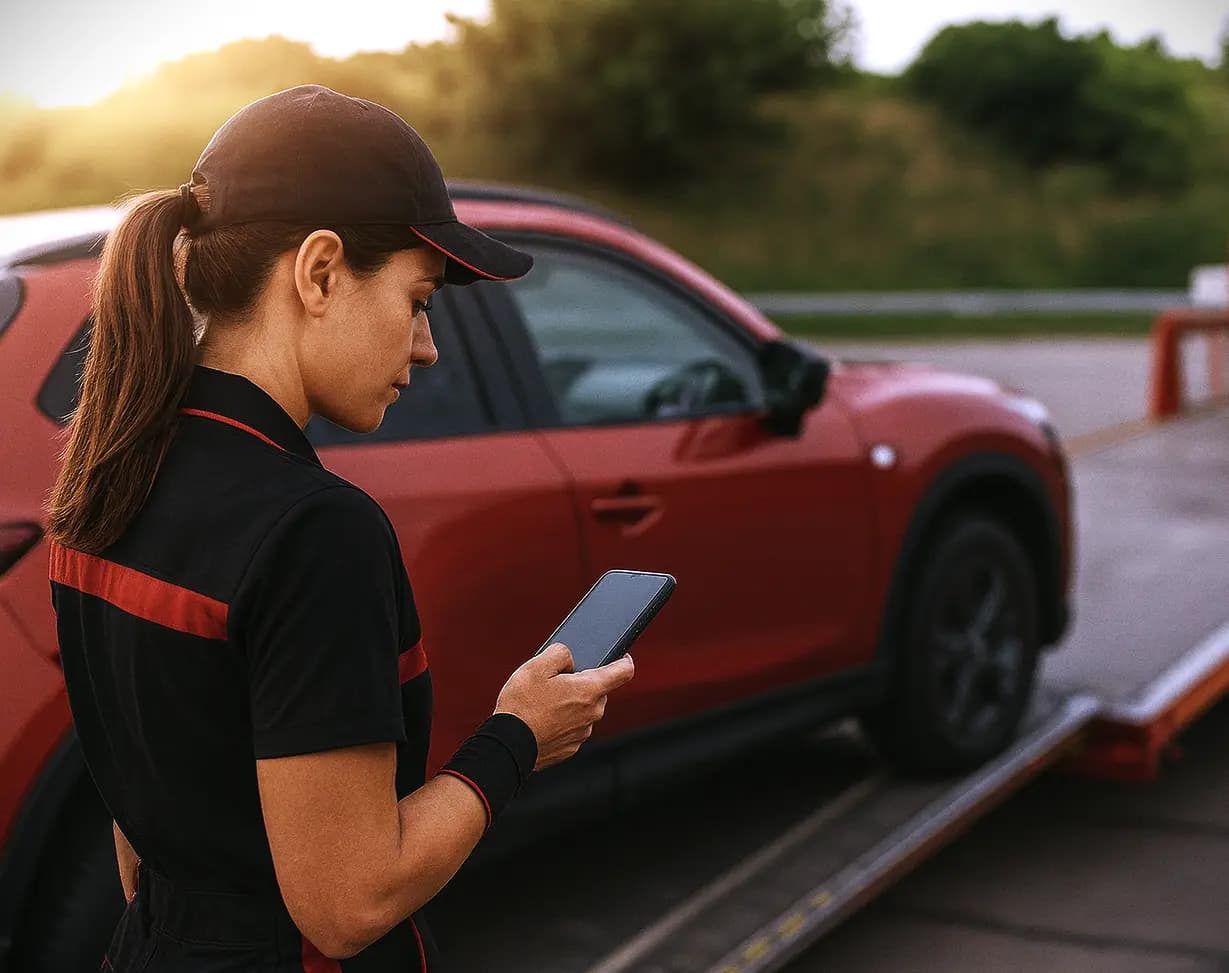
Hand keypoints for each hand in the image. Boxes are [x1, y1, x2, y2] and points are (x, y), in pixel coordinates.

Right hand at [494, 643, 634, 769]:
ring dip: (572, 703)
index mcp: (589, 690)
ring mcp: (583, 733)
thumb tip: (570, 659)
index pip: (624, 672)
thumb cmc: (521, 705)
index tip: (623, 656)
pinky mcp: (571, 748)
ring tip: (543, 702)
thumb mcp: (536, 665)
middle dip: (583, 683)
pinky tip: (542, 720)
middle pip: (599, 691)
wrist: (507, 744)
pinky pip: (573, 727)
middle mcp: (592, 713)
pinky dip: (562, 722)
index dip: (625, 661)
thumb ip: (560, 653)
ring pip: (585, 710)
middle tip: (557, 681)